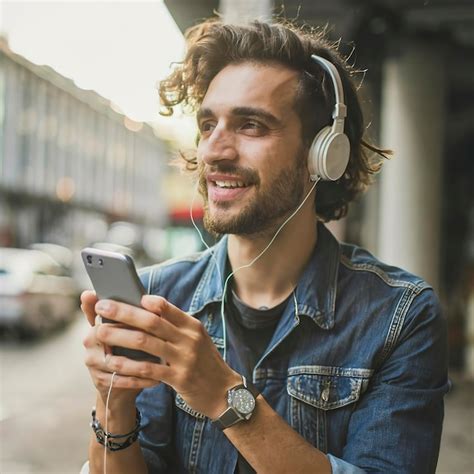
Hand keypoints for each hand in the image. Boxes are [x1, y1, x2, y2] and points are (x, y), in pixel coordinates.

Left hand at [91, 294, 240, 418]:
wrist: (224, 391)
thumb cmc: (204, 361)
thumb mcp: (196, 338)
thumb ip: (175, 325)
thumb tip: (147, 308)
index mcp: (192, 325)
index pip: (164, 306)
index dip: (141, 299)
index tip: (121, 294)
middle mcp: (189, 338)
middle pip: (151, 321)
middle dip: (123, 312)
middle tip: (102, 306)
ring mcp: (184, 358)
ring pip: (145, 342)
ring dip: (119, 336)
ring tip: (100, 332)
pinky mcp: (178, 378)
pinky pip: (147, 369)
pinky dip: (128, 365)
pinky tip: (113, 362)